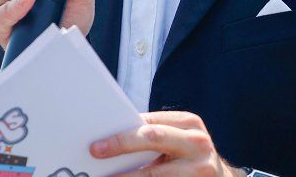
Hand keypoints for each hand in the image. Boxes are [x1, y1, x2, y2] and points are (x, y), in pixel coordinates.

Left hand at [91, 111, 243, 176]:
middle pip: (153, 138)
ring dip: (127, 176)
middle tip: (97, 152)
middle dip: (122, 144)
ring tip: (108, 176)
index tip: (98, 142)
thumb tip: (113, 136)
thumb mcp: (178, 139)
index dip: (122, 133)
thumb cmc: (189, 155)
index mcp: (189, 123)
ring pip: (154, 172)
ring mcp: (199, 168)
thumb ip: (154, 134)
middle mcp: (197, 143)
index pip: (150, 123)